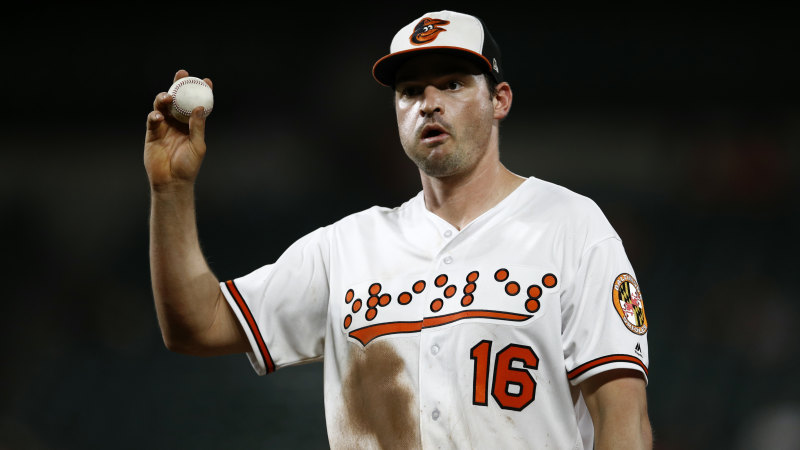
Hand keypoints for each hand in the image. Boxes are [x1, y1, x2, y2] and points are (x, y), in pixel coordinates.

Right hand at [144, 69, 212, 190]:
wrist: (172, 181)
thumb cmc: (188, 166)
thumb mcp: (197, 145)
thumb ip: (198, 127)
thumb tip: (199, 107)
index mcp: (191, 125)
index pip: (195, 104)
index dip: (200, 91)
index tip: (206, 80)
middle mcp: (177, 123)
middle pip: (177, 99)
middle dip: (179, 85)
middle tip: (182, 75)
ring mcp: (164, 127)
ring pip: (162, 106)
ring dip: (164, 98)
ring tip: (167, 97)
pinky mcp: (152, 133)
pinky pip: (152, 120)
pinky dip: (155, 115)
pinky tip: (159, 116)